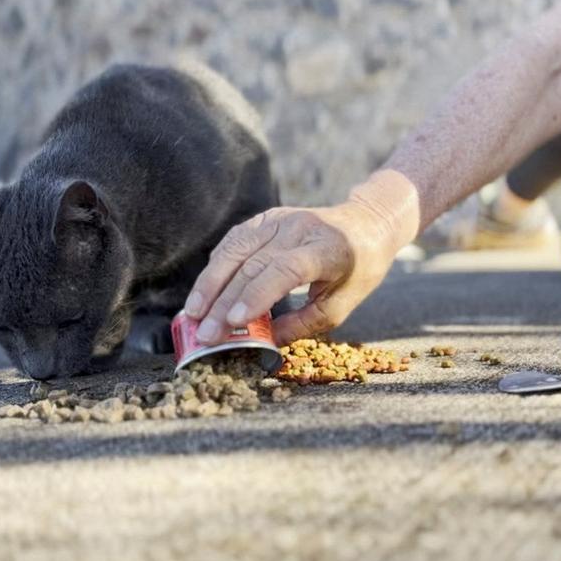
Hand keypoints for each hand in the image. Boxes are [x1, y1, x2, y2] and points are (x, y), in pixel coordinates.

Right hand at [184, 200, 404, 346]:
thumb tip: (263, 343)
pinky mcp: (267, 217)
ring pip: (235, 250)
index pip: (285, 270)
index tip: (235, 322)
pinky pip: (235, 240)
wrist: (367, 224)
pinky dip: (217, 265)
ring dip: (210, 283)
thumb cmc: (358, 270)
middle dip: (224, 302)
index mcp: (327, 250)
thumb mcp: (341, 304)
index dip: (258, 295)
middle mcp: (300, 229)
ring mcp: (281, 219)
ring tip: (193, 314)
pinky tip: (204, 289)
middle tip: (205, 334)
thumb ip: (303, 324)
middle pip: (253, 265)